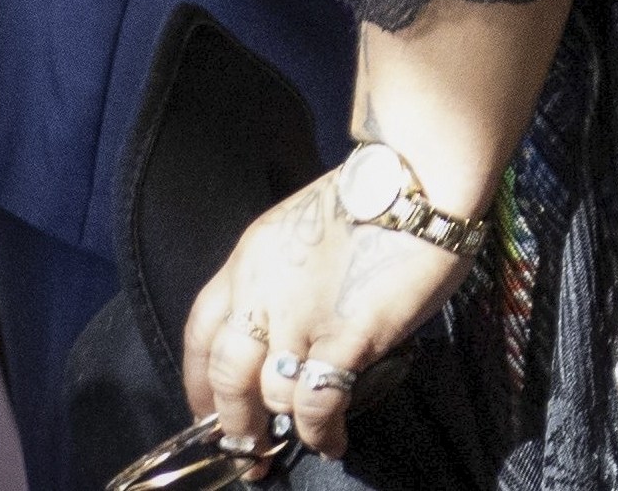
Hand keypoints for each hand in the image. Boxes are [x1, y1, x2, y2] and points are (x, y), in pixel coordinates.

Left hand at [183, 171, 467, 468]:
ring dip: (281, 426)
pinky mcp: (345, 336)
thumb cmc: (376, 188)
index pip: (200, 330)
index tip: (207, 411)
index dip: (198, 381)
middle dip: (232, 421)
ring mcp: (301, 315)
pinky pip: (318, 404)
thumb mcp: (302, 225)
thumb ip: (283, 272)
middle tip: (246, 449)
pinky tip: (334, 441)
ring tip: (297, 442)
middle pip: (225, 375)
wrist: (419, 169)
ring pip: (269, 395)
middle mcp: (262, 289)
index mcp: (250, 256)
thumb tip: (287, 323)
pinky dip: (321, 432)